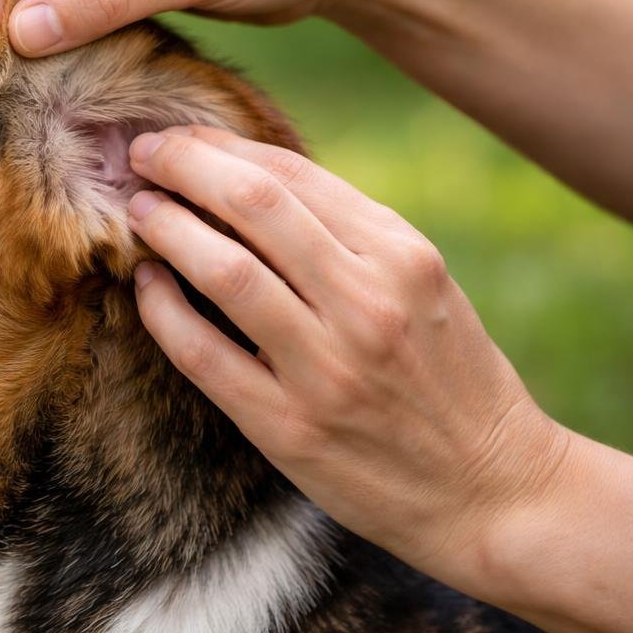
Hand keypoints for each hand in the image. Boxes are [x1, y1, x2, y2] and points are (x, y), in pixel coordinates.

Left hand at [124, 125, 573, 584]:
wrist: (495, 494)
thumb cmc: (455, 382)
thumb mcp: (426, 289)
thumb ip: (354, 238)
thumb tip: (255, 183)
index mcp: (404, 257)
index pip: (293, 175)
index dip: (222, 147)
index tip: (181, 138)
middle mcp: (368, 303)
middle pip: (253, 204)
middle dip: (184, 166)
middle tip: (142, 154)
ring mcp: (327, 368)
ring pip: (224, 271)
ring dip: (167, 228)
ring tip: (138, 211)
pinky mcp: (289, 428)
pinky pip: (204, 355)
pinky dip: (164, 311)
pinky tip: (146, 285)